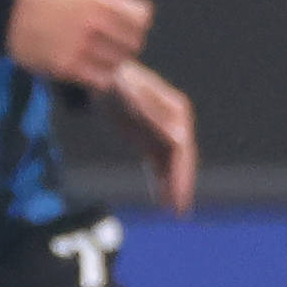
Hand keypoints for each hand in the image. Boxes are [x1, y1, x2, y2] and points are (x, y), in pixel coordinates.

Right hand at [8, 0, 151, 91]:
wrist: (8, 17)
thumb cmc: (48, 1)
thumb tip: (147, 13)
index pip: (140, 19)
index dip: (138, 26)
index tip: (127, 30)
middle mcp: (91, 21)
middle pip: (134, 43)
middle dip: (127, 46)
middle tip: (112, 46)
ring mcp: (79, 45)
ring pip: (119, 63)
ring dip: (113, 62)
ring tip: (97, 57)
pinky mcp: (67, 66)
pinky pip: (101, 79)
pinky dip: (101, 77)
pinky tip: (90, 70)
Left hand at [103, 59, 196, 215]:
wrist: (102, 76)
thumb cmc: (116, 82)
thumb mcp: (131, 96)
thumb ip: (154, 115)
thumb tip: (182, 139)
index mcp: (177, 112)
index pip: (184, 149)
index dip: (183, 173)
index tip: (180, 194)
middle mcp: (175, 123)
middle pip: (182, 159)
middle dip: (181, 184)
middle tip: (179, 211)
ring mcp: (163, 132)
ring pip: (172, 165)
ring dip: (172, 186)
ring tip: (171, 210)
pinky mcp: (149, 139)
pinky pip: (159, 164)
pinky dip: (160, 181)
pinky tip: (160, 198)